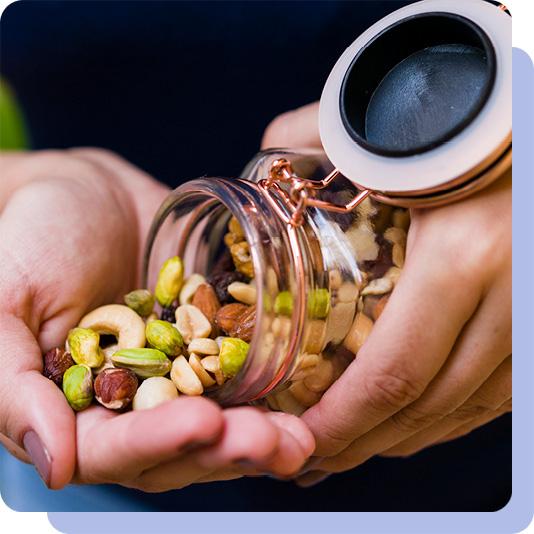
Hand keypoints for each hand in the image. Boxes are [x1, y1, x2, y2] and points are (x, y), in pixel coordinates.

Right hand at [0, 149, 314, 489]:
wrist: (82, 193)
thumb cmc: (28, 241)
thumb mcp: (5, 307)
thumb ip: (12, 387)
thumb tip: (52, 464)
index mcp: (75, 408)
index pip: (114, 449)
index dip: (157, 443)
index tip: (202, 424)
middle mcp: (131, 402)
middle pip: (179, 447)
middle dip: (226, 448)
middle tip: (274, 442)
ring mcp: (176, 372)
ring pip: (219, 420)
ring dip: (260, 432)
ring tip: (300, 436)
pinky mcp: (209, 340)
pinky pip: (241, 371)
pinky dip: (271, 386)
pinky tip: (305, 393)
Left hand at [262, 103, 510, 485]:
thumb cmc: (471, 110)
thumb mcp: (393, 129)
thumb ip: (315, 134)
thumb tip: (268, 142)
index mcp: (462, 257)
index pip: (391, 374)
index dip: (342, 423)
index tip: (300, 442)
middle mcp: (511, 296)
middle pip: (428, 405)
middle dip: (365, 443)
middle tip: (314, 457)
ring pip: (468, 409)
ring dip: (407, 438)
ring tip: (355, 447)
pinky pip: (500, 391)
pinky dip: (452, 415)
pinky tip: (416, 419)